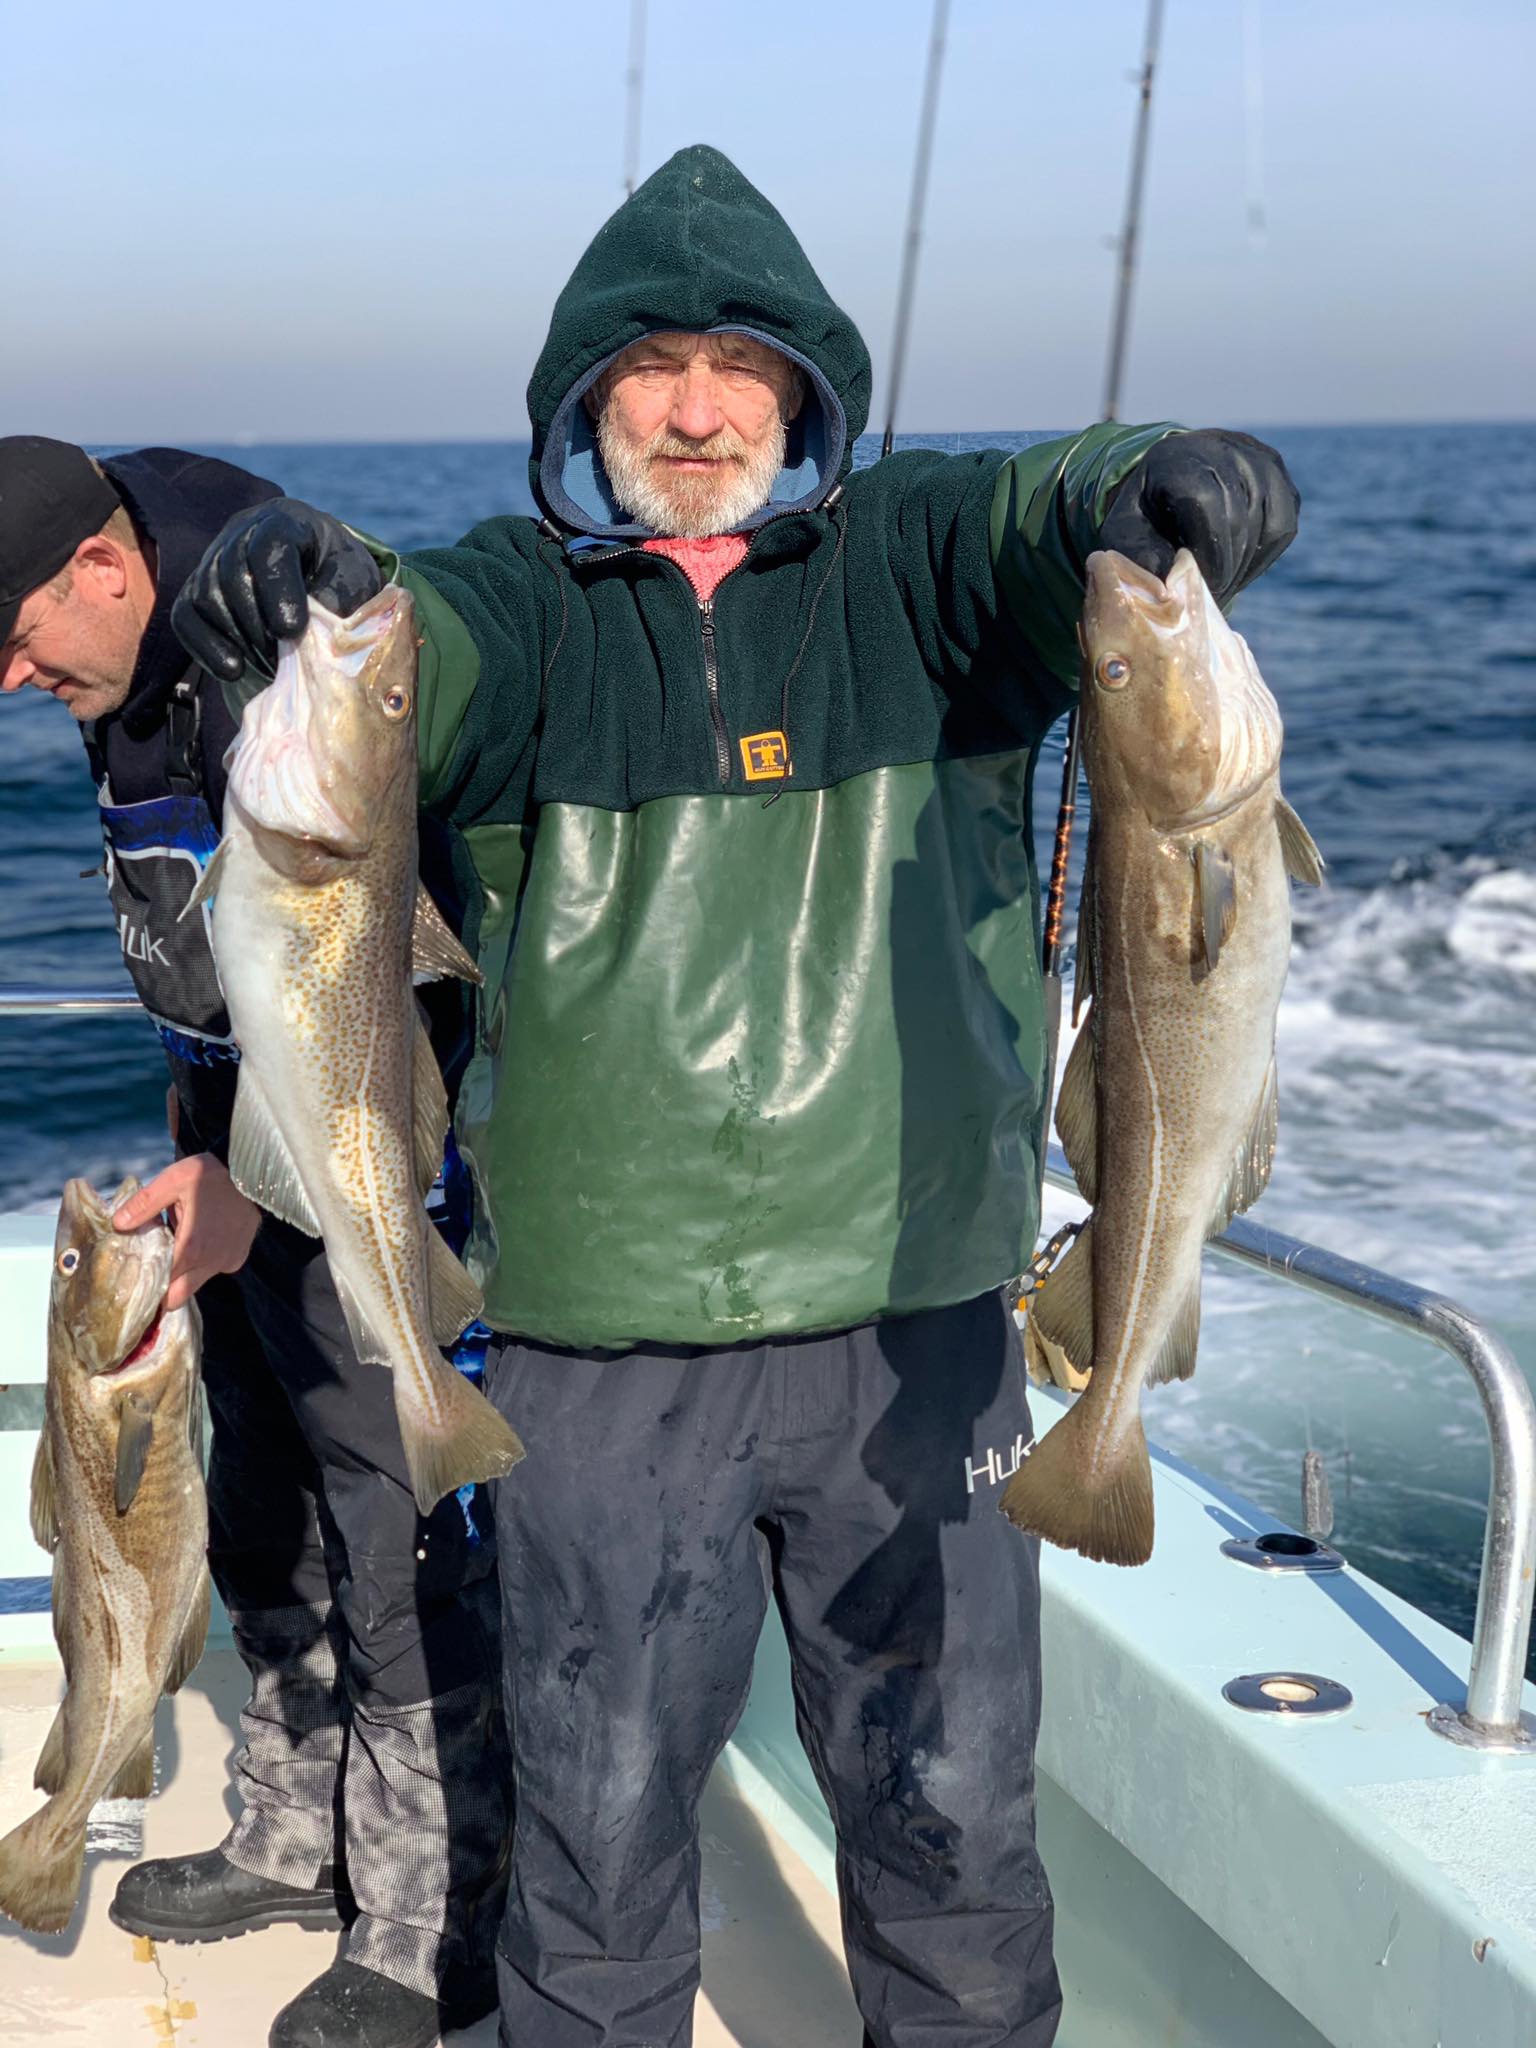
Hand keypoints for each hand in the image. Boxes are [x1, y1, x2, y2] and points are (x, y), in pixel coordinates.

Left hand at [114, 1154, 260, 1310]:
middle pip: (177, 1298)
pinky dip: (203, 1264)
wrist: (256, 1172)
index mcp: (190, 1247)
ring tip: (176, 1250)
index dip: (144, 1287)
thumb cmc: (212, 1175)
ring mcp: (226, 1262)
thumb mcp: (174, 1180)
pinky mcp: (237, 1258)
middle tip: (150, 1275)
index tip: (134, 1280)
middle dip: (162, 1294)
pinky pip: (213, 1270)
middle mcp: (209, 1262)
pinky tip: (202, 1241)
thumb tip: (117, 1223)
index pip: (160, 1287)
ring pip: (195, 1285)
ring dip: (182, 1276)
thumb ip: (144, 1203)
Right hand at [171, 499, 382, 684]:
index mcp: (286, 523)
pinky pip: (185, 618)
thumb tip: (312, 632)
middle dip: (260, 626)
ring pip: (207, 598)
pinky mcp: (195, 591)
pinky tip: (234, 670)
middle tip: (286, 660)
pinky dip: (206, 648)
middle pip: (233, 575)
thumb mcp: (356, 582)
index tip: (293, 631)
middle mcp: (241, 533)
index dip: (278, 590)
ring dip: (239, 639)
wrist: (321, 581)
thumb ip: (340, 599)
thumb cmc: (343, 580)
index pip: (269, 546)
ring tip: (271, 667)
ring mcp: (213, 561)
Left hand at [1099, 429, 1299, 604]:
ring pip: (1267, 526)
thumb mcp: (1127, 533)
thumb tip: (1171, 589)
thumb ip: (1142, 557)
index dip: (1208, 552)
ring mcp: (1259, 460)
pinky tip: (1237, 567)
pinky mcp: (1280, 478)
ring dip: (1244, 566)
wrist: (1170, 480)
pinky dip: (1262, 557)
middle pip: (1240, 519)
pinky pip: (1282, 528)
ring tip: (1221, 582)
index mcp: (1179, 457)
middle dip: (1226, 567)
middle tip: (1210, 593)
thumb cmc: (1146, 514)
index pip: (1208, 503)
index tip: (1200, 583)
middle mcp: (1225, 448)